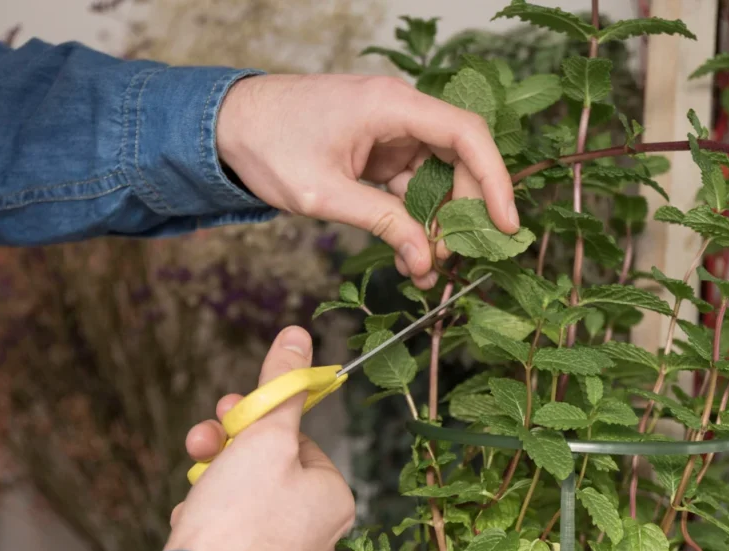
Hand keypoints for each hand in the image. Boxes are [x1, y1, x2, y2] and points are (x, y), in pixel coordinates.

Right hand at [166, 326, 353, 550]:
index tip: (232, 411)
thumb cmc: (239, 523)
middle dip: (229, 448)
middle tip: (204, 439)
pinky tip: (191, 521)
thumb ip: (282, 386)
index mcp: (332, 498)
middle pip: (269, 468)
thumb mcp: (264, 437)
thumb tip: (298, 336)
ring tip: (195, 488)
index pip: (297, 441)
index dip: (260, 422)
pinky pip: (227, 532)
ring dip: (211, 481)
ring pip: (243, 499)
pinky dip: (205, 520)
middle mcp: (316, 531)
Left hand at [216, 74, 518, 288]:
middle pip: (459, 159)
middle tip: (454, 258)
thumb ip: (381, 223)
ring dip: (436, 223)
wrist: (223, 127)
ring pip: (437, 178)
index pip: (466, 135)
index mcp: (391, 106)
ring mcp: (390, 132)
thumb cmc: (266, 144)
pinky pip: (412, 186)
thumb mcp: (324, 193)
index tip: (505, 223)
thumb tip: (424, 260)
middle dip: (462, 212)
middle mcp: (399, 112)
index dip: (494, 179)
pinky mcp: (378, 151)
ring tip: (426, 268)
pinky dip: (414, 219)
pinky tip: (411, 253)